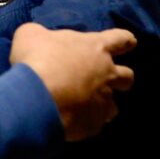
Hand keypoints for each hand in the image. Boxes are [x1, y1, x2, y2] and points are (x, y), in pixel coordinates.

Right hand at [10, 23, 135, 141]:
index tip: (129, 42)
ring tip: (85, 105)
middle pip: (128, 76)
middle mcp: (106, 74)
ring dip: (102, 103)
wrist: (38, 97)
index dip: (124, 40)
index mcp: (96, 47)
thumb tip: (39, 38)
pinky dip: (84, 121)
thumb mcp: (30, 34)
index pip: (120, 38)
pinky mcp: (93, 124)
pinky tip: (69, 120)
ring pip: (114, 105)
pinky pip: (94, 123)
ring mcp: (103, 101)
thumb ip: (41, 34)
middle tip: (106, 77)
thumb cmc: (37, 58)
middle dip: (121, 77)